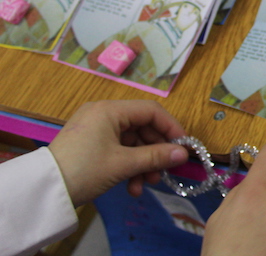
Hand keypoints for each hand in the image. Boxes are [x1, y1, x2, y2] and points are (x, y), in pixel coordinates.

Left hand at [48, 100, 188, 206]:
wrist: (44, 192)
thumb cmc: (85, 170)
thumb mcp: (123, 164)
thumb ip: (156, 156)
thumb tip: (184, 154)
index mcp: (110, 110)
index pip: (151, 111)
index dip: (171, 128)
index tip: (183, 148)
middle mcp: (103, 114)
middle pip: (142, 128)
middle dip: (155, 152)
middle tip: (164, 172)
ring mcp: (96, 129)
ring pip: (132, 142)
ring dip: (143, 164)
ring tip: (146, 184)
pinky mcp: (90, 144)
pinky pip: (118, 150)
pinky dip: (128, 166)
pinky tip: (131, 187)